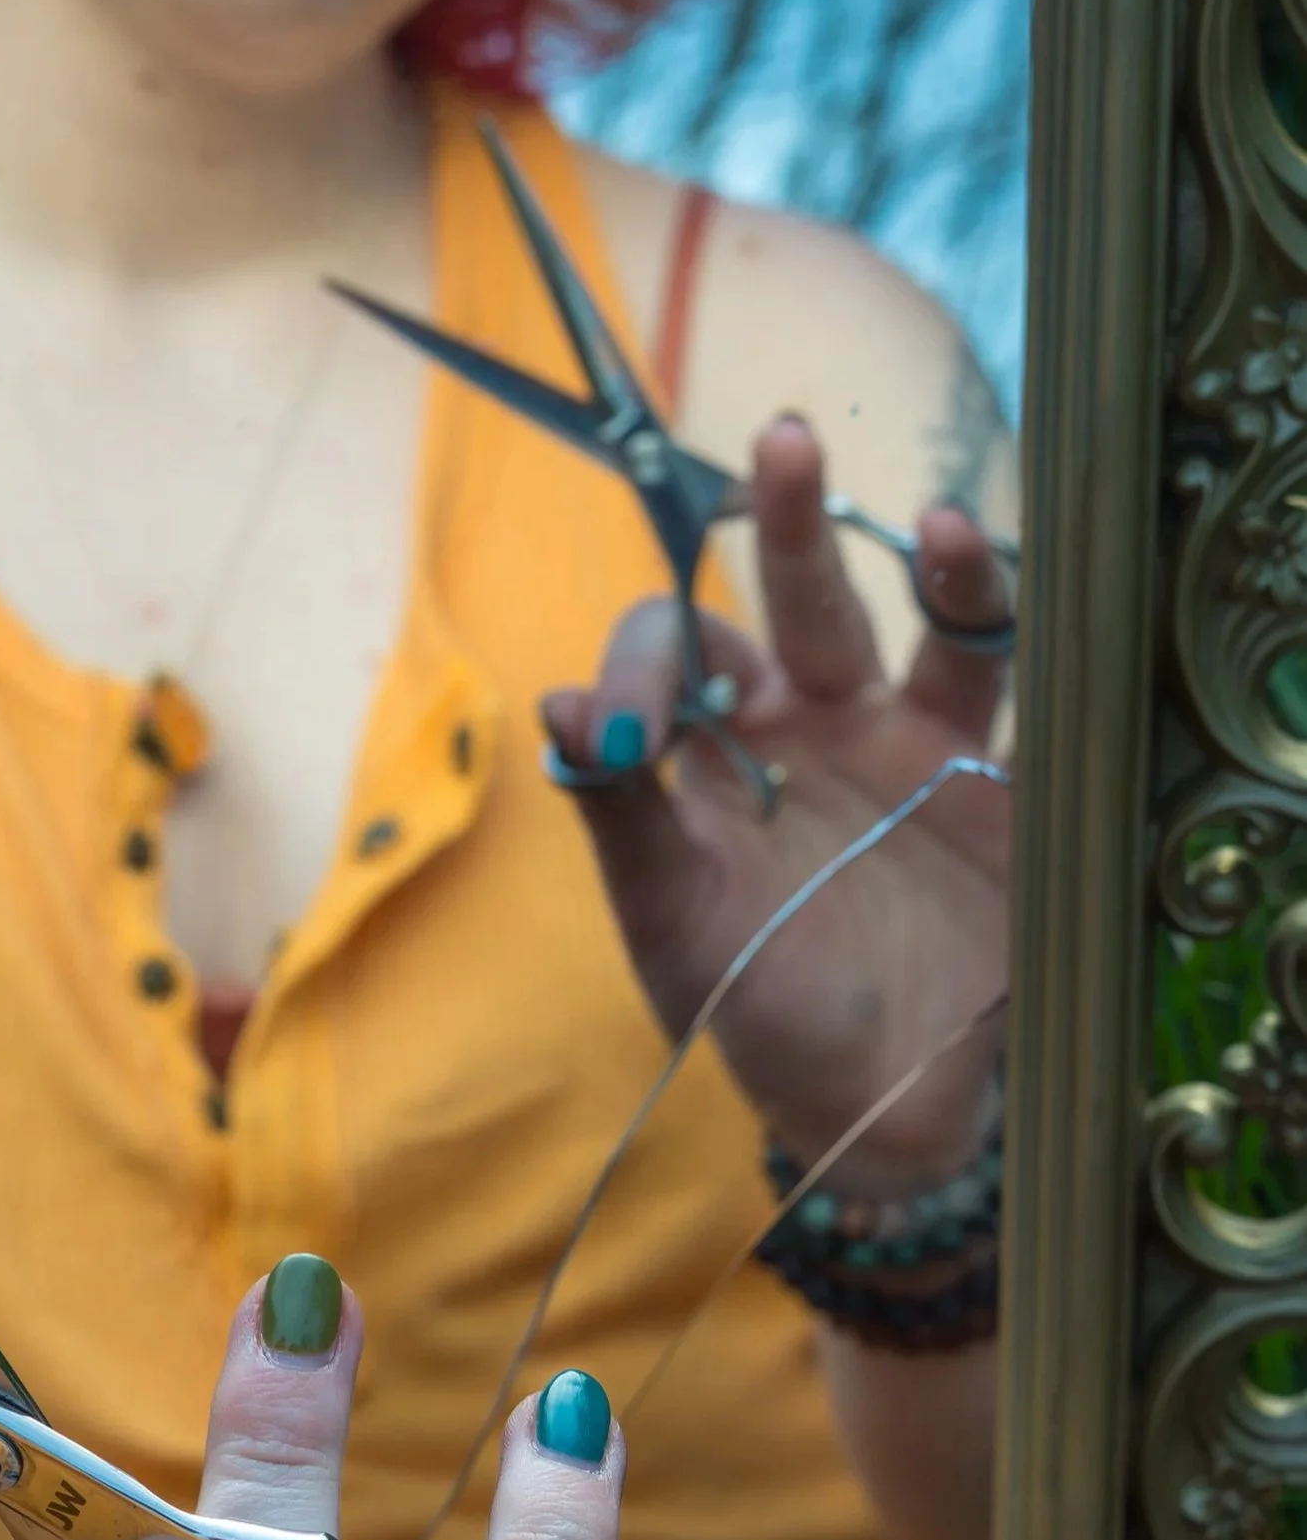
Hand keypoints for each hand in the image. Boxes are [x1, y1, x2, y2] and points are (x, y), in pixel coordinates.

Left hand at [543, 415, 1010, 1188]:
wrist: (880, 1101)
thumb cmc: (756, 1014)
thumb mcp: (673, 922)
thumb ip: (621, 817)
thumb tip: (557, 704)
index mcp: (706, 760)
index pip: (672, 656)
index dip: (651, 661)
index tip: (636, 726)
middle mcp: (796, 726)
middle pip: (779, 597)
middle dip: (779, 519)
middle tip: (778, 439)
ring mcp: (891, 738)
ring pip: (883, 613)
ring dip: (889, 547)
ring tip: (901, 503)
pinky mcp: (980, 769)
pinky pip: (983, 662)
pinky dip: (980, 601)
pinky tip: (969, 548)